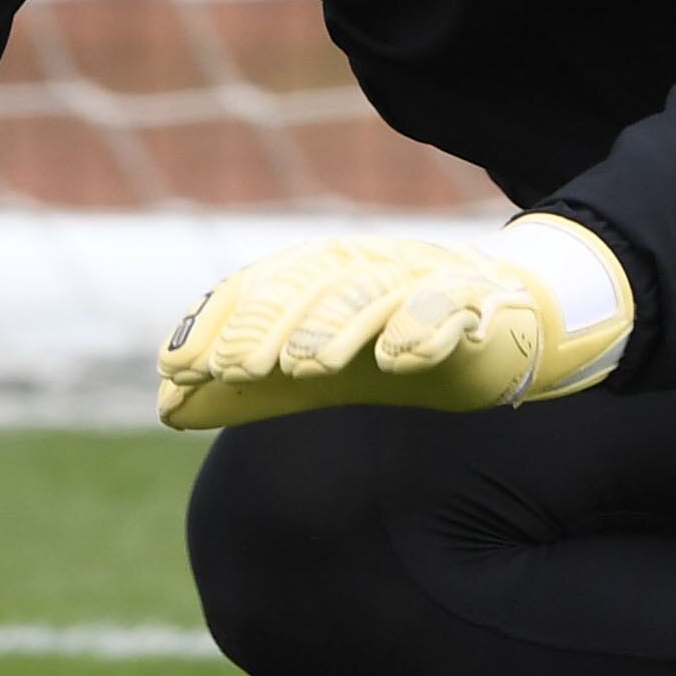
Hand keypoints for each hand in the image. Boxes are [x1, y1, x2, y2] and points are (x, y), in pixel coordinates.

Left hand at [154, 214, 634, 432]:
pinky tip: (399, 360)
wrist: (509, 327)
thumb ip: (245, 389)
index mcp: (320, 278)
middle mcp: (366, 267)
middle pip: (307, 283)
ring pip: (371, 291)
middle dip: (266, 323)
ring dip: (335, 326)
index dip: (217, 323)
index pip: (258, 287)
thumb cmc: (397, 346)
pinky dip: (424, 326)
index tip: (177, 368)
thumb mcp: (314, 371)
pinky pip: (449, 305)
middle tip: (233, 368)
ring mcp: (422, 279)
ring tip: (304, 368)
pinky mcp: (478, 302)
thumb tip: (166, 408)